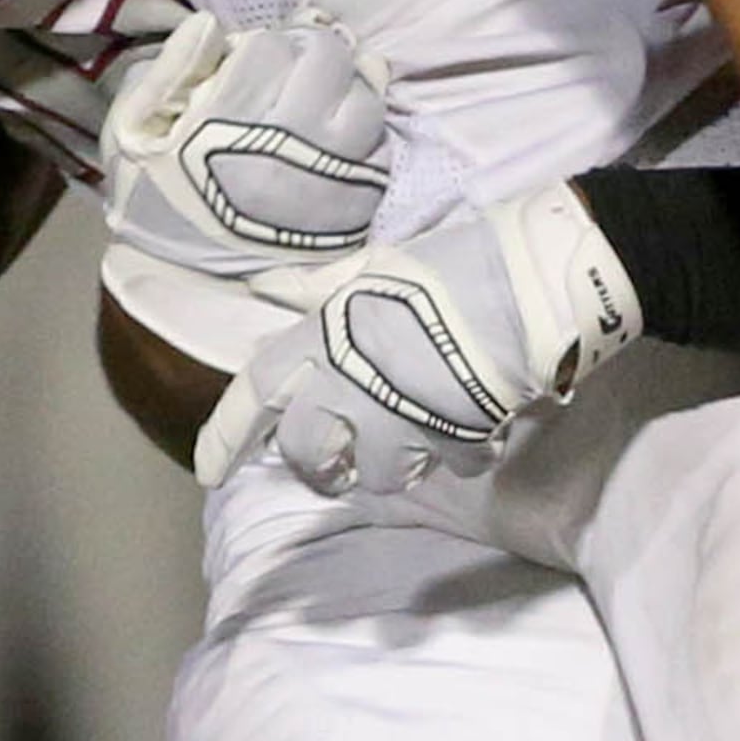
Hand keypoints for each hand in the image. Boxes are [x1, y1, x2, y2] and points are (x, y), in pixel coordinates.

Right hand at [103, 11, 392, 278]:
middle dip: (311, 51)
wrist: (183, 282)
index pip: (272, 46)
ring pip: (365, 103)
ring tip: (324, 97)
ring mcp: (328, 176)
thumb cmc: (153, 197)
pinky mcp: (353, 210)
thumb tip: (210, 26)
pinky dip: (366, 135)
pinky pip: (380, 153)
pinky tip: (341, 137)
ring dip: (348, 87)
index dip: (264, 42)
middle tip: (295, 66)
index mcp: (230, 117)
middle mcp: (289, 141)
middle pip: (329, 62)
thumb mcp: (132, 128)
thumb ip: (169, 68)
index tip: (252, 56)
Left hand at [192, 183, 640, 494]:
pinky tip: (469, 435)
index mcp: (328, 335)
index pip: (256, 390)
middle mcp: (352, 382)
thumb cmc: (450, 265)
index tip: (210, 470)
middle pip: (305, 452)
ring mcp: (401, 415)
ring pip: (375, 476)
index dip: (227, 433)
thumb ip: (316, 290)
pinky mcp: (452, 436)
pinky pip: (445, 467)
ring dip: (389, 468)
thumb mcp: (374, 265)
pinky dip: (455, 458)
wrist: (529, 281)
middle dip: (315, 467)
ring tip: (411, 446)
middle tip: (335, 466)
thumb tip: (263, 288)